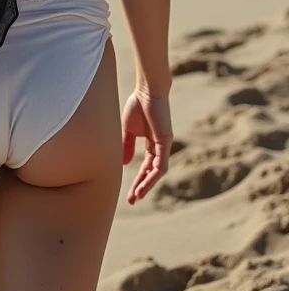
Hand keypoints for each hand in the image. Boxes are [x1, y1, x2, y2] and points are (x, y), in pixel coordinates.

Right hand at [122, 90, 172, 204]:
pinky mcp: (166, 142)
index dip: (137, 180)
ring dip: (147, 184)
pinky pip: (161, 164)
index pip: (145, 167)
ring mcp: (164, 145)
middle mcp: (159, 147)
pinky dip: (153, 175)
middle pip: (151, 173)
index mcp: (150, 143)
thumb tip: (125, 164)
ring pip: (157, 172)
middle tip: (132, 200)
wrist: (146, 90)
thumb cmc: (137, 105)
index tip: (129, 194)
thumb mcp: (128, 129)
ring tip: (137, 195)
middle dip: (142, 187)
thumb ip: (127, 146)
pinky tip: (145, 183)